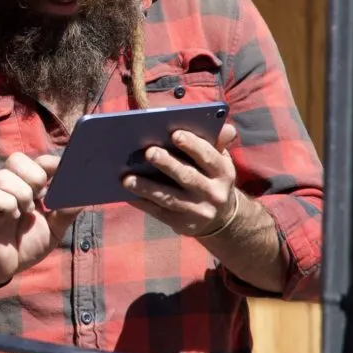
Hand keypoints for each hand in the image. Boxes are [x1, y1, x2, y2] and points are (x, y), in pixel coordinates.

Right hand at [0, 152, 80, 285]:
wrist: (4, 269)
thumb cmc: (27, 244)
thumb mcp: (54, 229)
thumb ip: (67, 212)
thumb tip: (84, 195)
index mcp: (28, 186)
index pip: (38, 160)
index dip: (51, 164)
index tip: (62, 176)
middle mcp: (10, 186)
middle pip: (16, 159)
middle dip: (34, 176)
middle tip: (40, 197)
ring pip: (3, 176)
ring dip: (21, 193)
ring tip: (25, 212)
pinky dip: (7, 205)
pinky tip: (11, 217)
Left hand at [122, 123, 239, 236]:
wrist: (221, 218)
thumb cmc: (211, 178)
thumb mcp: (220, 162)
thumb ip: (218, 143)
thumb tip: (225, 128)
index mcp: (223, 172)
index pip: (208, 157)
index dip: (192, 145)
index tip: (174, 134)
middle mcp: (213, 193)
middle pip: (187, 177)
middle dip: (167, 164)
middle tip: (149, 152)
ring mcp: (198, 211)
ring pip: (169, 198)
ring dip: (147, 188)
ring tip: (127, 179)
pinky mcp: (183, 224)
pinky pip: (159, 212)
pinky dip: (142, 203)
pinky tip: (127, 195)